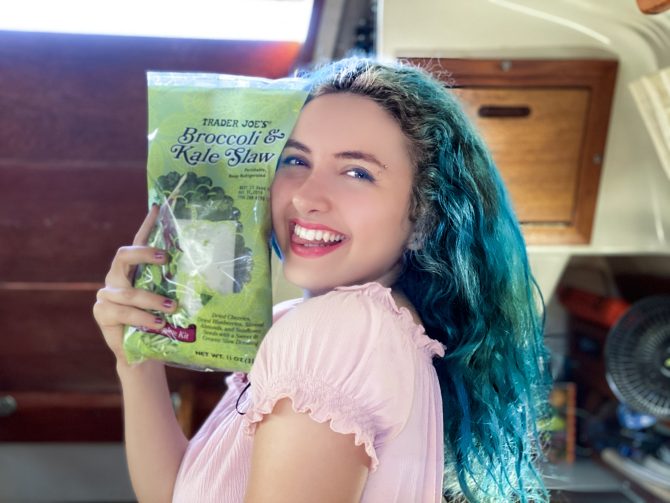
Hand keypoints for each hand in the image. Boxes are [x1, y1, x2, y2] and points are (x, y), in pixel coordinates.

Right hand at [93, 205, 176, 364]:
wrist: (143, 353)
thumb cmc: (159, 322)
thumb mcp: (168, 300)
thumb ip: (173, 285)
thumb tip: (202, 270)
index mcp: (134, 270)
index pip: (138, 241)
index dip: (146, 224)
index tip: (158, 207)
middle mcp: (117, 277)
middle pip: (123, 255)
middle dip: (144, 253)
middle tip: (166, 258)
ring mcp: (107, 294)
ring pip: (129, 291)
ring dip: (153, 300)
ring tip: (172, 308)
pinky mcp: (102, 312)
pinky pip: (124, 312)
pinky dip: (143, 318)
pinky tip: (158, 323)